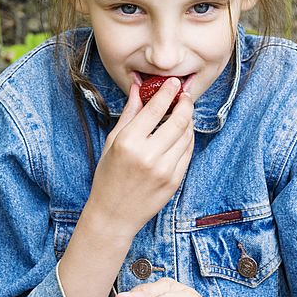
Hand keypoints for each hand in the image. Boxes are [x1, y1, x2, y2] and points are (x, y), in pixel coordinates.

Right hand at [83, 78, 194, 240]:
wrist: (114, 214)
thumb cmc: (108, 177)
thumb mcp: (112, 142)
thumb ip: (129, 114)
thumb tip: (138, 88)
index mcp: (129, 143)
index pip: (155, 109)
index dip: (167, 91)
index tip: (173, 82)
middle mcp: (148, 155)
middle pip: (179, 120)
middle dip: (185, 103)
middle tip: (184, 95)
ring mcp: (165, 169)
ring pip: (187, 135)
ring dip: (188, 120)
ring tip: (183, 112)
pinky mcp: (175, 180)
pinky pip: (188, 152)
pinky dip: (188, 138)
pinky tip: (183, 132)